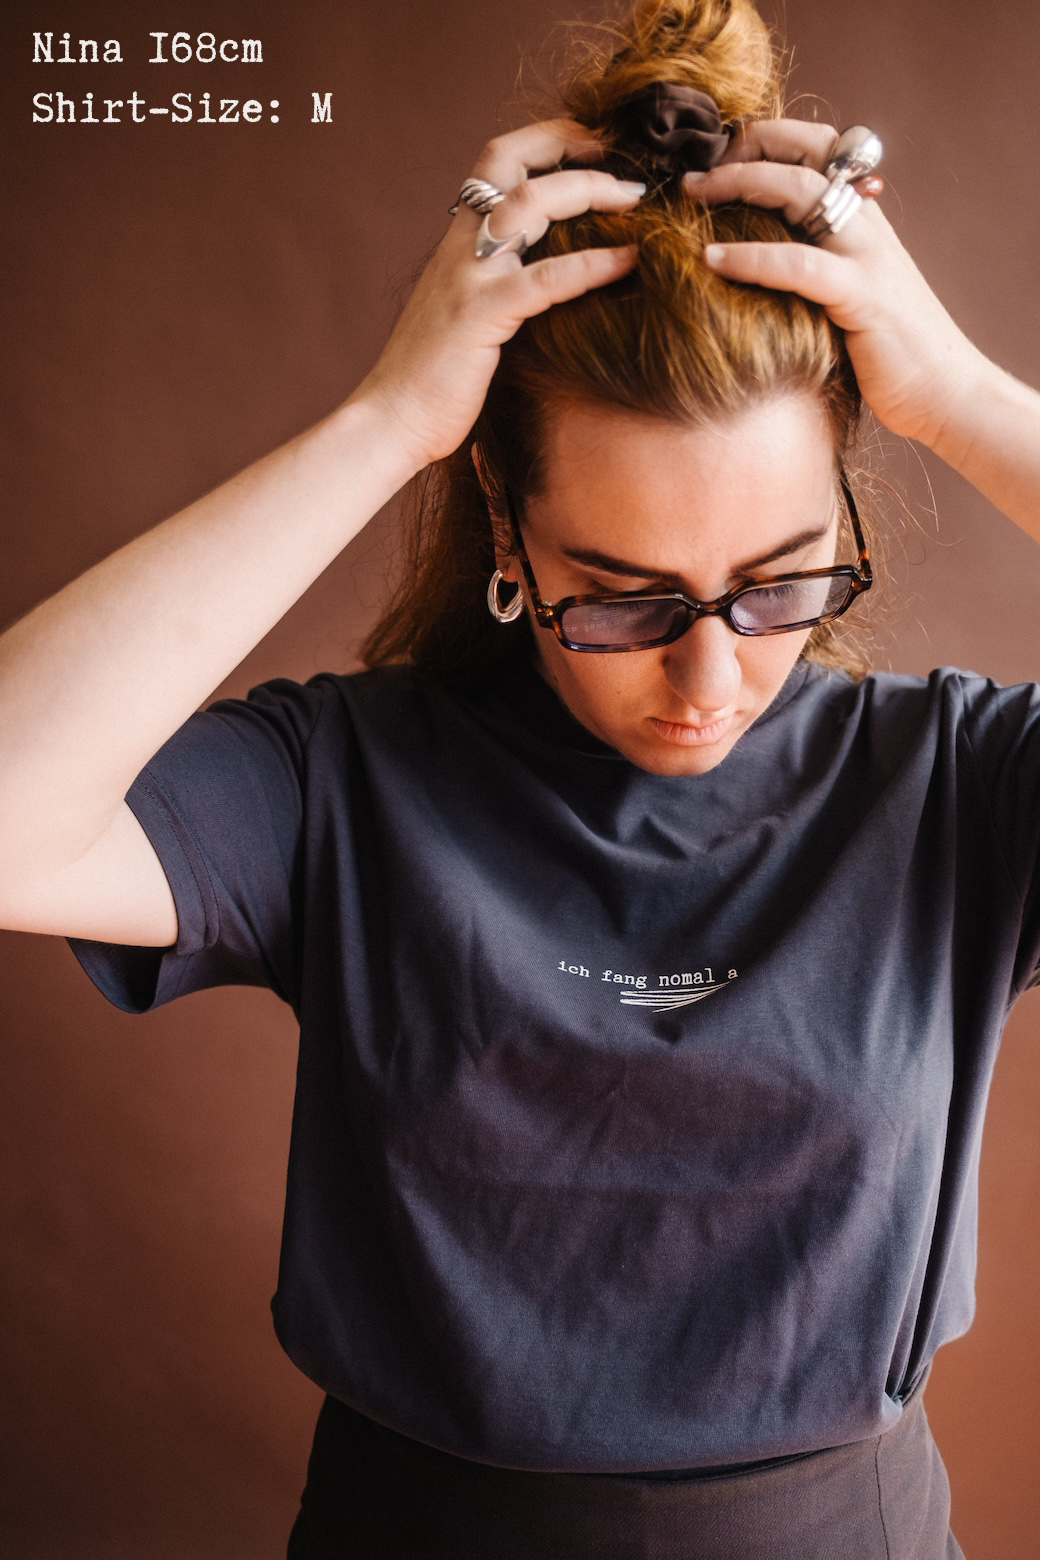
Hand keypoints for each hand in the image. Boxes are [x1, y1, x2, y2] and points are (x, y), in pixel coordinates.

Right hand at [358, 119, 642, 470]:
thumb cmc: (431, 382)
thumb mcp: (462, 319)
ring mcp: (469, 278)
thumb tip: (539, 285)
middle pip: (509, 163)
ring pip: (530, 204)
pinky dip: (593, 263)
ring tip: (634, 198)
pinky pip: (546, 278)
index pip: (493, 164)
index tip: (590, 144)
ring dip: (589, 191)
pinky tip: (628, 260)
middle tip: (618, 153)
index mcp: (456, 246)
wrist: (389, 420)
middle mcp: (460, 249)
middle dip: (568, 145)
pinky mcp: (481, 316)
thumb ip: (492, 289)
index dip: (542, 141)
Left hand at [686, 119, 984, 449]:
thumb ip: (814, 264)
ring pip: (801, 191)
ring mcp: (867, 256)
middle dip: (743, 151)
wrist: (945, 392)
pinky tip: (713, 261)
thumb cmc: (888, 351)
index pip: (817, 146)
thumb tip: (753, 256)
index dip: (765, 139)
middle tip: (692, 175)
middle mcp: (867, 223)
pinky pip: (800, 264)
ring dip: (740, 185)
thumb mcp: (848, 293)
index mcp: (863, 216)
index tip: (716, 160)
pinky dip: (752, 257)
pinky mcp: (863, 298)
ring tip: (693, 197)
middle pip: (805, 153)